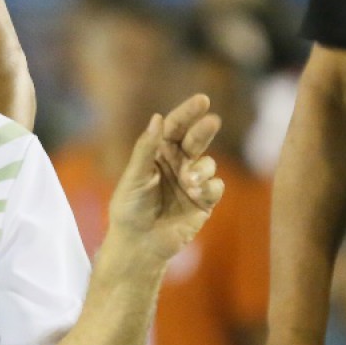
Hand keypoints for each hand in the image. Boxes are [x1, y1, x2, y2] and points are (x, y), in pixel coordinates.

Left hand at [107, 94, 225, 258]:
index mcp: (158, 153)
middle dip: (204, 129)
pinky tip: (196, 194)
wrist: (139, 244)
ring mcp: (192, 182)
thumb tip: (157, 117)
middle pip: (196, 139)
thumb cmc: (129, 209)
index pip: (175, 127)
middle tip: (212, 121)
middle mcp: (178, 164)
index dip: (188, 112)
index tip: (202, 100)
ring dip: (202, 169)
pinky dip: (209, 188)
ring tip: (189, 181)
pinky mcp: (203, 201)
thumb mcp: (134, 177)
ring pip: (208, 164)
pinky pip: (216, 187)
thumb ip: (146, 148)